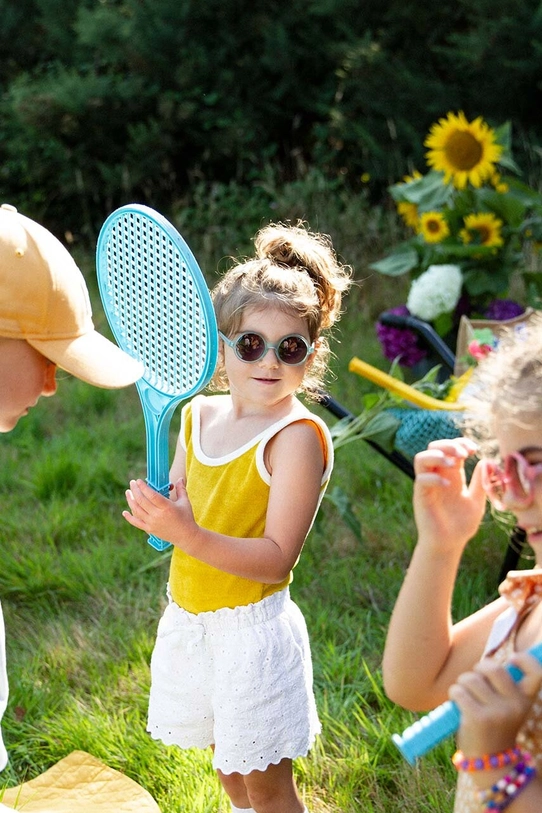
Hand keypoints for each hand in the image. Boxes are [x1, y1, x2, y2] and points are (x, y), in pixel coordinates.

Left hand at [123, 477, 198, 549]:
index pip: (151, 495)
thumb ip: (181, 489)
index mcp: (167, 507)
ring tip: (128, 492)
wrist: (186, 536)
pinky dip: (129, 518)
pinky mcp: (150, 530)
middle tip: (132, 482)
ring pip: (137, 510)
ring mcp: (152, 523)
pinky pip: (136, 523)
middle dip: (135, 490)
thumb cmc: (186, 517)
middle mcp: (157, 515)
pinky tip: (124, 512)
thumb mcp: (185, 502)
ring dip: (130, 500)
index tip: (139, 480)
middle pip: (142, 501)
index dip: (143, 487)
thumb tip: (180, 478)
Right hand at [413, 437, 486, 551]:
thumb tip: (486, 461)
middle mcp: (437, 476)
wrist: (449, 544)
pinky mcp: (421, 497)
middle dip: (448, 445)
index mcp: (451, 474)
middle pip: (433, 447)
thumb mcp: (477, 501)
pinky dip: (434, 478)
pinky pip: (421, 480)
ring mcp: (427, 485)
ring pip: (421, 459)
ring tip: (453, 463)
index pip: (450, 449)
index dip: (460, 443)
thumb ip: (480, 482)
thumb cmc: (462, 524)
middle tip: (464, 454)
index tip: (474, 449)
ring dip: (437, 456)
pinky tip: (448, 485)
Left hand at [450, 652, 541, 756]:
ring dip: (462, 683)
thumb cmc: (495, 726)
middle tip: (475, 680)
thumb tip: (488, 663)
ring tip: (466, 696)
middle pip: (492, 668)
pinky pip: (458, 691)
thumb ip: (503, 686)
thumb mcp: (508, 707)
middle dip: (478, 669)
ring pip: (470, 678)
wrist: (491, 763)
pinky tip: (458, 704)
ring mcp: (497, 712)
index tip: (512, 659)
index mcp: (525, 700)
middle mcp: (515, 705)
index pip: (536, 673)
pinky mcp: (478, 718)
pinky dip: (454, 694)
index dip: (525, 660)